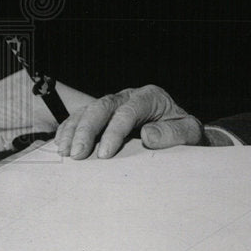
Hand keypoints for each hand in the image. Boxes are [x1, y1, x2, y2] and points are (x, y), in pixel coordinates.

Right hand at [54, 85, 202, 158]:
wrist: (180, 131)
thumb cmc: (183, 132)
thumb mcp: (189, 133)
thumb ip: (173, 134)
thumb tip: (147, 135)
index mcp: (151, 97)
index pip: (129, 111)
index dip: (114, 132)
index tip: (105, 154)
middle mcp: (130, 96)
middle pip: (103, 106)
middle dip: (88, 130)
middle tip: (78, 154)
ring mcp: (114, 103)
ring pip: (88, 109)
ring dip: (74, 130)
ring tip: (66, 152)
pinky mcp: (103, 113)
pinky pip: (81, 116)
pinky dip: (69, 129)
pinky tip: (62, 144)